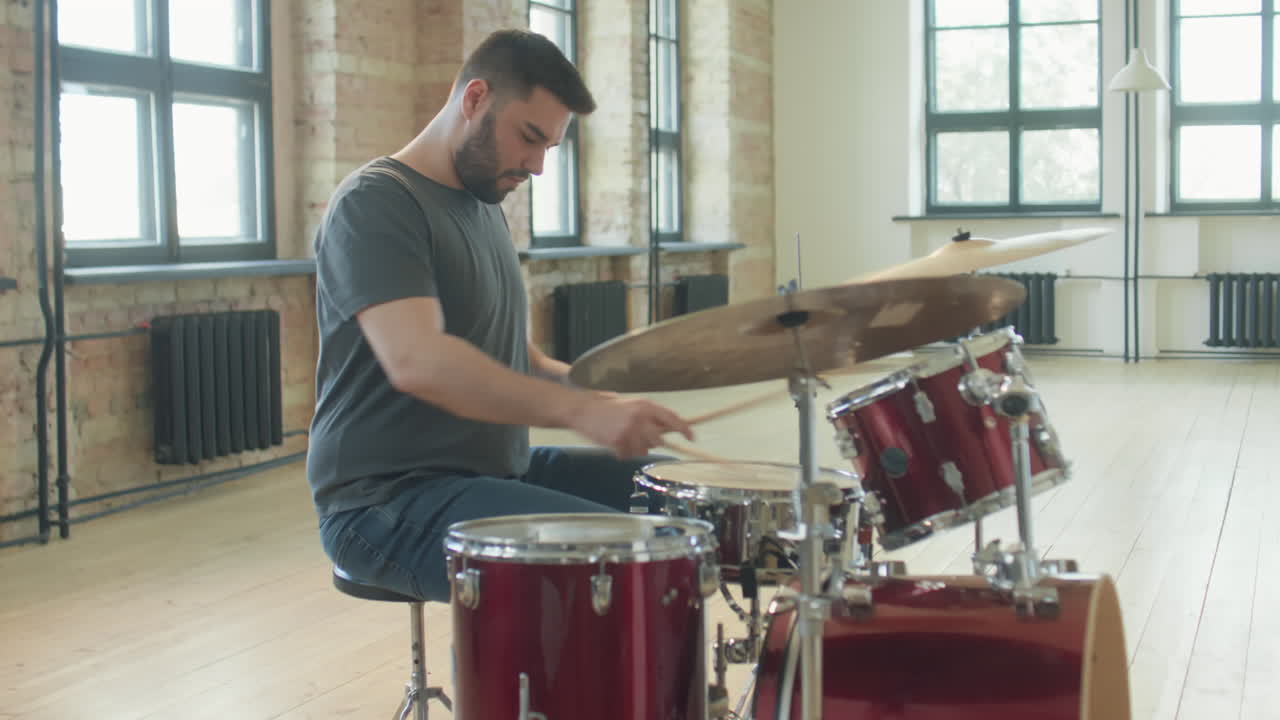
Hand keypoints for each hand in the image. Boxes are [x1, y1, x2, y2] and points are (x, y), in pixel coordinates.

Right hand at [570, 394, 694, 458]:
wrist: (583, 409)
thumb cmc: (608, 408)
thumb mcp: (632, 406)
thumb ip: (650, 417)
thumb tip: (670, 429)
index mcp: (645, 405)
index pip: (672, 418)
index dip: (684, 429)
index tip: (692, 437)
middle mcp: (639, 417)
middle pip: (659, 440)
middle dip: (653, 443)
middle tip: (643, 439)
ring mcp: (628, 430)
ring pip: (643, 451)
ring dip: (635, 448)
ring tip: (622, 437)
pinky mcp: (617, 441)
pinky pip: (628, 455)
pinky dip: (622, 452)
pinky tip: (614, 441)